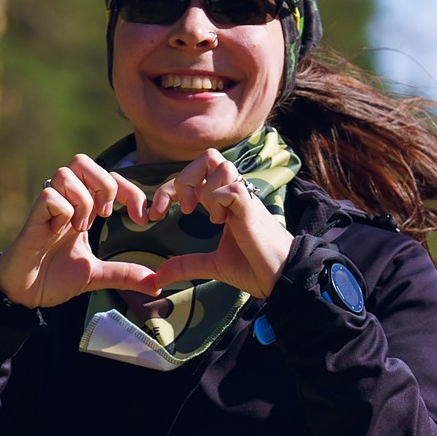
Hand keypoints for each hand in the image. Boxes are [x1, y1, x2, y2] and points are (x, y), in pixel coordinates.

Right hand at [0, 155, 169, 310]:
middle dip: (105, 184)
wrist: (23, 294)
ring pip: (68, 172)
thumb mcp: (97, 275)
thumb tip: (156, 282)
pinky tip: (58, 232)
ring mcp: (48, 206)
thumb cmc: (53, 277)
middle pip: (84, 160)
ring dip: (82, 199)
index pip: (110, 178)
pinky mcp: (33, 216)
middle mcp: (66, 201)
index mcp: (82, 208)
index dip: (130, 190)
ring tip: (80, 227)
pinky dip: (63, 212)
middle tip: (106, 214)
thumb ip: (126, 273)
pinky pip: (51, 196)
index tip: (142, 218)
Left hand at [145, 150, 294, 304]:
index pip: (194, 176)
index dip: (169, 189)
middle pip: (206, 157)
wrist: (282, 278)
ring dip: (204, 188)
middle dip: (185, 178)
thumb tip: (159, 277)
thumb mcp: (213, 265)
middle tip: (184, 209)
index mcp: (224, 201)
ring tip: (209, 217)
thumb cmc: (254, 267)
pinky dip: (216, 200)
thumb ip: (186, 265)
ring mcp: (243, 197)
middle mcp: (233, 193)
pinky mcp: (251, 208)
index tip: (154, 214)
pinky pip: (231, 186)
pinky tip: (220, 222)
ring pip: (218, 163)